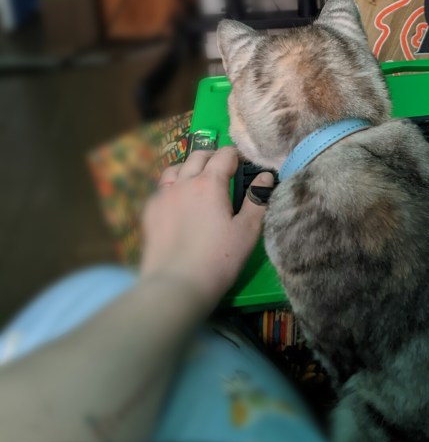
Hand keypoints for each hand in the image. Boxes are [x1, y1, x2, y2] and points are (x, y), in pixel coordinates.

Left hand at [140, 146, 273, 311]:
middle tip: (225, 172)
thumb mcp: (247, 231)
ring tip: (199, 183)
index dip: (237, 156)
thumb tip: (265, 176)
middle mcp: (183, 182)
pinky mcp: (149, 212)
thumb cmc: (218, 259)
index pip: (225, 155)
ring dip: (189, 169)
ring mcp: (162, 196)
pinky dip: (173, 188)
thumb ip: (257, 200)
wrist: (175, 287)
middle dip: (213, 158)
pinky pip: (161, 189)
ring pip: (175, 169)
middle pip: (198, 156)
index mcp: (210, 183)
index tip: (244, 166)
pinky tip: (179, 204)